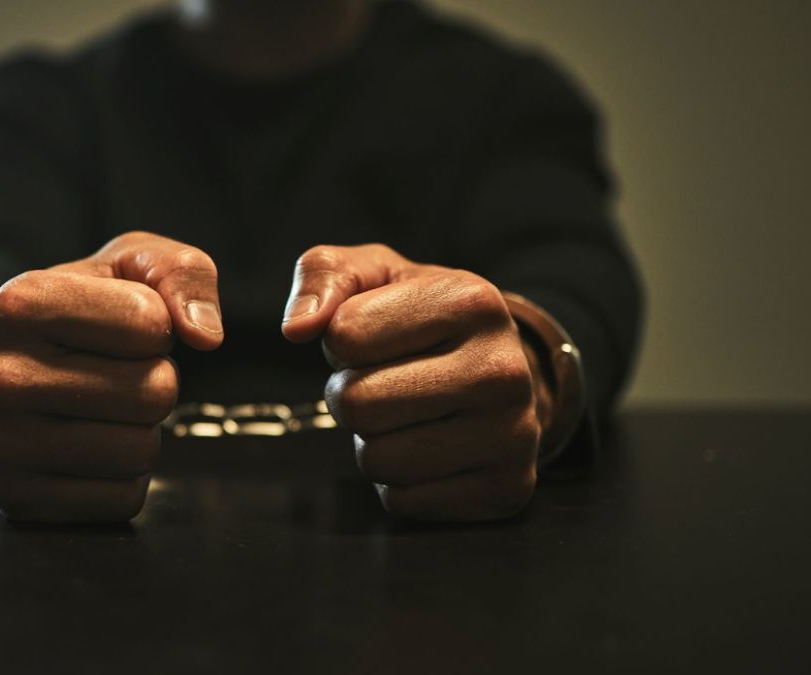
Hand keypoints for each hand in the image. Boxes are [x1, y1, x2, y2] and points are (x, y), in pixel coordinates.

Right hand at [0, 231, 222, 522]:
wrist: (15, 372)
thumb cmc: (84, 312)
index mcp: (19, 303)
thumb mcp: (130, 265)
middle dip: (156, 380)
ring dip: (143, 429)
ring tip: (103, 408)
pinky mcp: (18, 499)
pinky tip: (90, 446)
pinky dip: (125, 476)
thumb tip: (206, 335)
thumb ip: (182, 273)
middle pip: (154, 392)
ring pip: (141, 451)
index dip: (157, 325)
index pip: (149, 323)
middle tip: (116, 373)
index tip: (122, 326)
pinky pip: (124, 498)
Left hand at [281, 244, 546, 521]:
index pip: (345, 335)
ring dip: (373, 441)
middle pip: (356, 404)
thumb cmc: (422, 318)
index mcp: (472, 301)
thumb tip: (296, 328)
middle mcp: (503, 369)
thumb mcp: (375, 273)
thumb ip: (324, 276)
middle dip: (350, 395)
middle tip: (385, 383)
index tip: (376, 336)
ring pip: (377, 460)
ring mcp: (513, 435)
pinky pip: (402, 502)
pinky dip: (401, 482)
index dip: (342, 340)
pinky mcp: (505, 488)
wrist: (504, 370)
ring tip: (409, 414)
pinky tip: (433, 448)